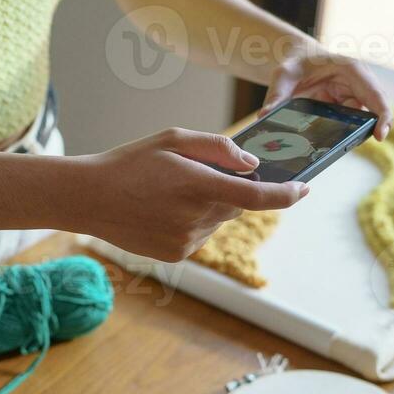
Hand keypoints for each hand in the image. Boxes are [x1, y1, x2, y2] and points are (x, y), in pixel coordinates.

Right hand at [72, 128, 307, 261]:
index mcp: (199, 186)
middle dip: (227, 189)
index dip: (286, 194)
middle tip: (193, 175)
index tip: (304, 189)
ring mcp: (187, 241)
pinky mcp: (177, 254)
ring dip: (206, 206)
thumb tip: (251, 165)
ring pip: (217, 220)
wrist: (88, 198)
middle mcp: (197, 218)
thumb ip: (218, 148)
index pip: (257, 195)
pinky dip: (191, 222)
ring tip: (167, 194)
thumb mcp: (173, 138)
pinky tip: (161, 211)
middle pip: (235, 204)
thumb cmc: (130, 162)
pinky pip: (199, 235)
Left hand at [262, 47, 393, 139]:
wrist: (294, 61)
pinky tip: (330, 143)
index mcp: (350, 68)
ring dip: (353, 132)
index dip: (382, 115)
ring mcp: (353, 95)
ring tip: (335, 144)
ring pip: (362, 120)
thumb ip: (275, 95)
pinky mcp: (346, 106)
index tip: (380, 135)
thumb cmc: (293, 62)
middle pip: (375, 109)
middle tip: (352, 146)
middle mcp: (358, 82)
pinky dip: (343, 134)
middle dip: (372, 129)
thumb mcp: (282, 75)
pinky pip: (350, 123)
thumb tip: (264, 115)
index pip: (374, 93)